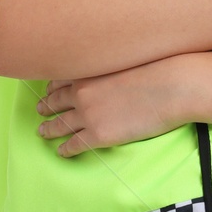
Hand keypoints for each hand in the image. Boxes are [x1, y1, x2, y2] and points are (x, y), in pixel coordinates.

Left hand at [36, 58, 196, 156]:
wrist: (171, 88)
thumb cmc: (158, 70)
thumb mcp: (125, 59)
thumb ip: (109, 66)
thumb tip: (109, 70)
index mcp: (88, 72)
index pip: (61, 80)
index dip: (52, 87)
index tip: (49, 90)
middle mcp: (81, 93)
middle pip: (55, 102)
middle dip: (46, 107)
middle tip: (40, 110)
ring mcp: (88, 115)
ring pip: (60, 125)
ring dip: (49, 129)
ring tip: (43, 132)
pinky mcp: (98, 135)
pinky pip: (74, 144)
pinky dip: (65, 149)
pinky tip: (62, 152)